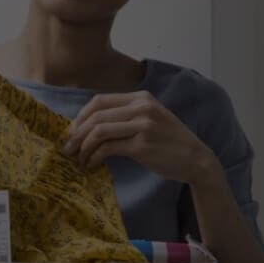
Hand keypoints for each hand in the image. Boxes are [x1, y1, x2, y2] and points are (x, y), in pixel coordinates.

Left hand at [63, 91, 216, 185]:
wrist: (195, 159)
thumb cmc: (169, 142)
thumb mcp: (150, 119)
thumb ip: (126, 117)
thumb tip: (89, 126)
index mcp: (141, 97)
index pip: (99, 101)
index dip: (80, 117)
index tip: (72, 132)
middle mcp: (142, 108)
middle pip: (96, 116)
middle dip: (76, 133)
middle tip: (68, 148)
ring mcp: (143, 125)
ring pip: (99, 131)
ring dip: (83, 146)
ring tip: (78, 158)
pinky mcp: (142, 146)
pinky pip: (108, 148)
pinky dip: (94, 157)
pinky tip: (91, 164)